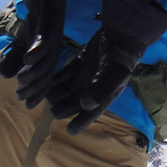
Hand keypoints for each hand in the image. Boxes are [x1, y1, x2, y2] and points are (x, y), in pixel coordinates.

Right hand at [0, 0, 67, 106]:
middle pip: (50, 67)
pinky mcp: (50, 10)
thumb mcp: (24, 32)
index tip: (27, 103)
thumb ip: (16, 52)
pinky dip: (37, 47)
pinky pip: (46, 33)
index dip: (39, 89)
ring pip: (49, 54)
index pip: (48, 72)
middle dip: (37, 85)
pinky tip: (28, 59)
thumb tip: (6, 75)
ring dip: (36, 70)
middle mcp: (57, 35)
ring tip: (23, 82)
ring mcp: (55, 23)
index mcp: (53, 42)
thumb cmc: (35, 0)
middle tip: (23, 97)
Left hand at [43, 0, 166, 133]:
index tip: (69, 130)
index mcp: (103, 95)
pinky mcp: (79, 64)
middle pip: (75, 102)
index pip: (91, 113)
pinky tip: (46, 82)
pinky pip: (65, 74)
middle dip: (64, 108)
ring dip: (58, 94)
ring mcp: (85, 75)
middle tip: (53, 110)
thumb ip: (101, 91)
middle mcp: (92, 87)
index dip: (80, 123)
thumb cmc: (119, 59)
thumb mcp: (114, 76)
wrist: (119, 35)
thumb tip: (85, 105)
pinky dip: (56, 79)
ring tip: (47, 97)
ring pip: (67, 89)